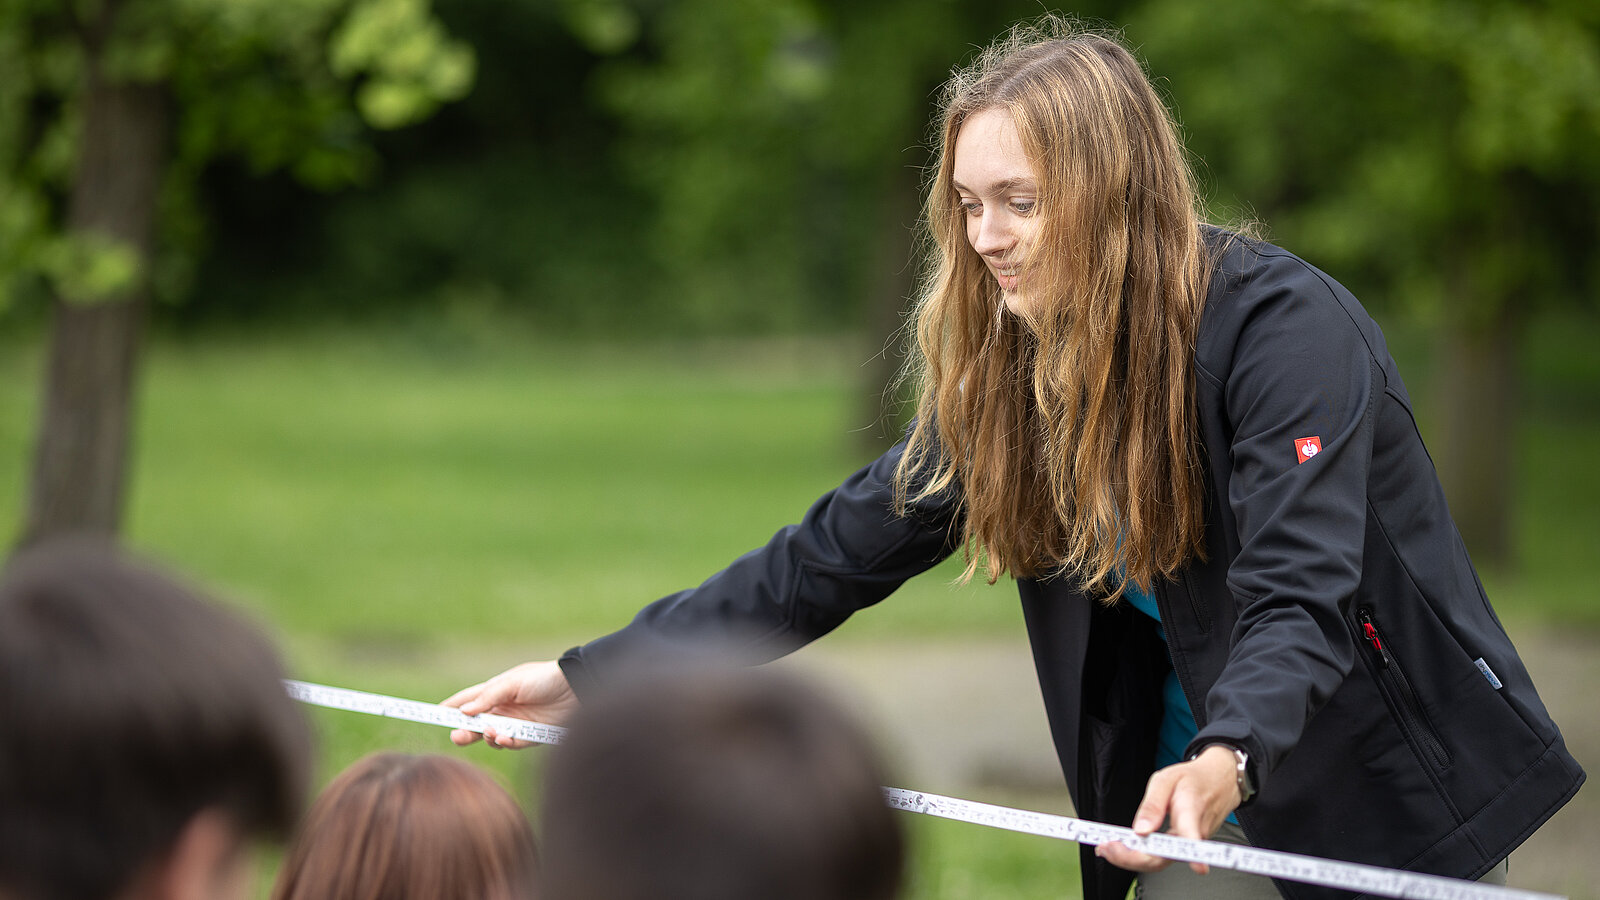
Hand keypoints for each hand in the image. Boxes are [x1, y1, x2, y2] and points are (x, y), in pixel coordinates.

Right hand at [442, 660, 580, 748]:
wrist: (577, 687)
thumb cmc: (544, 678)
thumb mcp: (513, 682)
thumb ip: (489, 697)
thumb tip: (463, 711)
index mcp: (495, 692)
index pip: (467, 701)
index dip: (450, 708)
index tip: (433, 714)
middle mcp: (502, 709)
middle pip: (475, 724)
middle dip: (464, 732)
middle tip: (457, 737)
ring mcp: (515, 724)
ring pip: (490, 737)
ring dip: (486, 737)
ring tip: (490, 732)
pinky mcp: (529, 737)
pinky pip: (511, 745)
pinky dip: (505, 743)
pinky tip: (504, 738)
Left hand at [1095, 744, 1242, 874]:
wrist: (1219, 781)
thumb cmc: (1192, 779)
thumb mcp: (1166, 779)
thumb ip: (1152, 805)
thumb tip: (1140, 832)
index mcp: (1191, 811)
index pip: (1192, 837)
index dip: (1194, 855)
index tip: (1199, 867)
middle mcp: (1194, 834)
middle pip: (1164, 858)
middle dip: (1131, 858)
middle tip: (1106, 848)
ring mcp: (1191, 844)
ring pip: (1160, 861)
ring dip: (1130, 858)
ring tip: (1106, 848)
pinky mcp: (1185, 847)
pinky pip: (1161, 856)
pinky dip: (1139, 855)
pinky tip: (1121, 848)